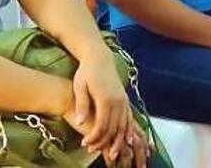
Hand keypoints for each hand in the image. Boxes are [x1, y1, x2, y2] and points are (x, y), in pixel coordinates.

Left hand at [63, 48, 147, 164]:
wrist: (100, 58)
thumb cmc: (87, 72)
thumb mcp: (80, 86)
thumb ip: (82, 104)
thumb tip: (80, 122)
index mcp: (106, 98)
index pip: (102, 125)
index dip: (94, 137)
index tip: (85, 144)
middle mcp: (118, 101)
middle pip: (114, 129)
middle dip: (104, 142)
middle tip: (92, 150)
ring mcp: (124, 100)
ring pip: (124, 126)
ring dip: (118, 141)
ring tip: (110, 153)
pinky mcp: (126, 100)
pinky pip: (129, 119)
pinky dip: (128, 131)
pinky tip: (126, 141)